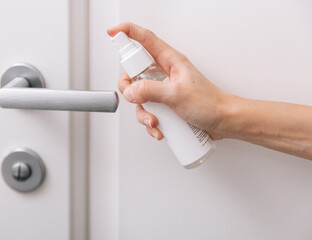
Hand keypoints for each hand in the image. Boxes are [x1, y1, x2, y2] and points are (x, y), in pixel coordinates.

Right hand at [107, 22, 228, 140]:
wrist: (222, 121)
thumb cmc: (209, 104)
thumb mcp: (176, 95)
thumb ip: (150, 91)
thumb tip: (130, 91)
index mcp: (170, 61)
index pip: (145, 39)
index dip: (127, 32)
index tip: (112, 33)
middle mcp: (164, 74)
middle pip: (134, 72)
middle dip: (130, 89)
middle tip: (135, 98)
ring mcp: (164, 90)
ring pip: (140, 96)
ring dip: (143, 113)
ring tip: (155, 122)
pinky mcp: (165, 105)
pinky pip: (148, 110)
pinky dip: (150, 122)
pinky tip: (159, 129)